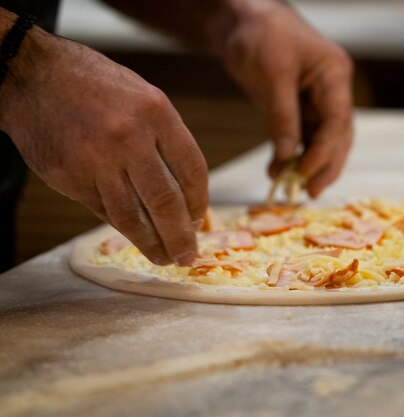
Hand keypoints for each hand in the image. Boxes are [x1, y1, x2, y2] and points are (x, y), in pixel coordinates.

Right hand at [0, 24, 207, 265]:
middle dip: (180, 236)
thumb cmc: (96, 87)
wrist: (33, 76)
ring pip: (133, 216)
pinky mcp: (71, 177)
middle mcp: (130, 137)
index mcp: (156, 113)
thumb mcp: (144, 98)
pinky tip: (136, 236)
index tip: (198, 220)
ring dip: (152, 244)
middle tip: (187, 256)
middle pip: (166, 201)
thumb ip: (166, 140)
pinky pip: (104, 211)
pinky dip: (123, 227)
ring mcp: (97, 160)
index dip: (199, 203)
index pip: (192, 170)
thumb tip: (186, 193)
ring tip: (165, 257)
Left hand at [220, 1, 353, 197]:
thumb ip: (282, 117)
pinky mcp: (297, 108)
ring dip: (308, 165)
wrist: (240, 22)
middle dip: (325, 165)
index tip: (305, 172)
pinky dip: (290, 156)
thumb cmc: (260, 35)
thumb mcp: (272, 75)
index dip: (325, 151)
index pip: (338, 121)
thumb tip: (288, 157)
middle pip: (337, 136)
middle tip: (309, 192)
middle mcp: (331, 91)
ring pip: (320, 141)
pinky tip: (276, 171)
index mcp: (334, 75)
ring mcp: (316, 101)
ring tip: (292, 189)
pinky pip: (300, 138)